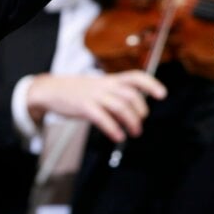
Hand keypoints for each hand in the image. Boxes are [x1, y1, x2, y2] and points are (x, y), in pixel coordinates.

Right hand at [26, 70, 166, 142]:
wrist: (51, 90)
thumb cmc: (77, 91)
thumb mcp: (98, 87)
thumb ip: (116, 95)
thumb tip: (135, 111)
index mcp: (109, 80)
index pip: (135, 76)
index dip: (150, 84)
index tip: (162, 94)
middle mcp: (104, 85)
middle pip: (130, 95)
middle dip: (140, 110)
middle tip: (140, 123)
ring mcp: (94, 95)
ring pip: (120, 106)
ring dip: (131, 122)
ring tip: (133, 132)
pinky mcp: (83, 106)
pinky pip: (102, 117)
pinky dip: (113, 128)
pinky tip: (118, 136)